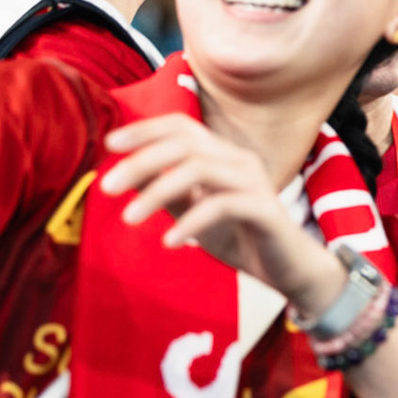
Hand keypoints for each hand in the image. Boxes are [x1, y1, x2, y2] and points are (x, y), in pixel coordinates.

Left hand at [99, 114, 339, 316]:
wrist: (290, 270)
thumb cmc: (242, 238)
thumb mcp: (194, 214)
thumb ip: (168, 194)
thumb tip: (130, 178)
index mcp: (223, 156)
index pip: (182, 127)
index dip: (145, 129)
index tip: (109, 143)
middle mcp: (239, 160)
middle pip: (185, 144)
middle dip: (141, 161)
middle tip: (107, 187)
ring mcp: (254, 183)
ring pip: (200, 169)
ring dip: (158, 191)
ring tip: (129, 218)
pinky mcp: (265, 210)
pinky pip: (222, 205)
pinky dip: (191, 222)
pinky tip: (171, 242)